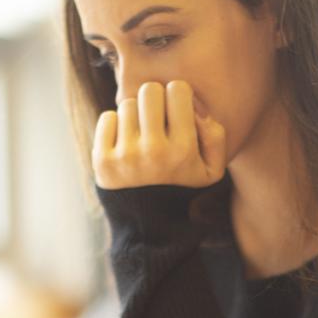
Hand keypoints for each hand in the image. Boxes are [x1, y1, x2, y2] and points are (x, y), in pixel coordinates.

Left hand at [93, 80, 226, 189]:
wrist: (151, 229)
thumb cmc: (183, 191)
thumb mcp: (213, 170)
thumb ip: (215, 135)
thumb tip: (193, 106)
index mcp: (183, 150)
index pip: (177, 88)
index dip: (178, 98)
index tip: (177, 114)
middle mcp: (154, 152)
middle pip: (149, 90)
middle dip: (155, 102)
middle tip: (157, 122)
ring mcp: (125, 156)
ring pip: (127, 104)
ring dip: (135, 116)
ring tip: (142, 138)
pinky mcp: (102, 161)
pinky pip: (107, 118)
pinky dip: (115, 127)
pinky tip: (125, 145)